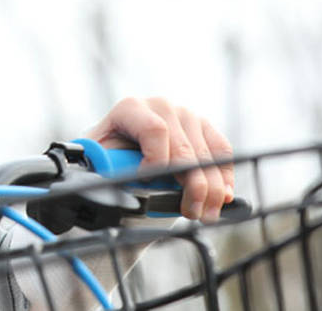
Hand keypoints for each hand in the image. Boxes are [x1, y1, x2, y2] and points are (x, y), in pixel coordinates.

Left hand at [84, 97, 234, 221]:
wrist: (121, 150)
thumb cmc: (107, 156)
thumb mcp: (97, 159)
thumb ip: (102, 164)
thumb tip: (110, 172)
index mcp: (131, 108)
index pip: (155, 130)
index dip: (156, 161)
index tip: (148, 184)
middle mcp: (161, 106)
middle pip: (185, 149)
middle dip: (191, 187)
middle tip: (189, 212)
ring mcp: (185, 115)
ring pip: (207, 155)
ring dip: (210, 190)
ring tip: (204, 214)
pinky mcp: (204, 127)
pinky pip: (222, 152)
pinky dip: (224, 177)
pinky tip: (220, 197)